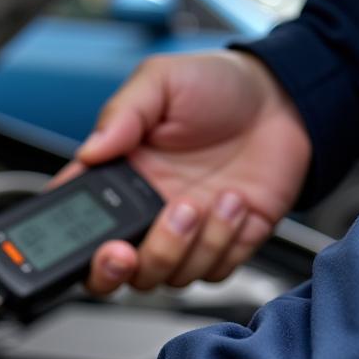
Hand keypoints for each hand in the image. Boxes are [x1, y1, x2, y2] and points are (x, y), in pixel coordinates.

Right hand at [58, 50, 311, 292]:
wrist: (286, 100)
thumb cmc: (221, 87)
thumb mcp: (162, 81)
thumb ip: (122, 113)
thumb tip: (89, 150)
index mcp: (118, 180)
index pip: (78, 225)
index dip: (71, 245)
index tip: (94, 242)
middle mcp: (146, 215)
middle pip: (113, 273)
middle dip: (115, 271)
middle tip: (126, 250)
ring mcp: (184, 237)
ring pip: (164, 278)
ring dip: (183, 246)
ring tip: (205, 199)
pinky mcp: (224, 247)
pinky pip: (212, 271)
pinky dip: (224, 243)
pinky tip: (236, 202)